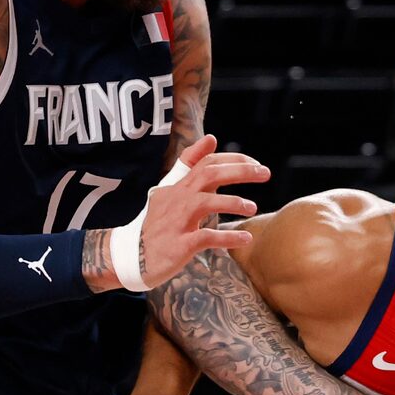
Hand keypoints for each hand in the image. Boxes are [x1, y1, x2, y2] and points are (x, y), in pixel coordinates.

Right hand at [87, 134, 269, 293]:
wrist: (130, 257)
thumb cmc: (157, 225)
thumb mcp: (170, 191)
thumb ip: (189, 165)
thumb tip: (211, 137)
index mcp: (177, 186)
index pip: (206, 162)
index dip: (232, 159)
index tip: (255, 162)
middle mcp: (176, 199)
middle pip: (209, 175)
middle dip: (239, 171)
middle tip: (265, 173)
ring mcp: (177, 222)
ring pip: (206, 202)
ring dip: (233, 202)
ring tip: (253, 207)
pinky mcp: (179, 245)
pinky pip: (206, 237)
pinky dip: (227, 238)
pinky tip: (246, 239)